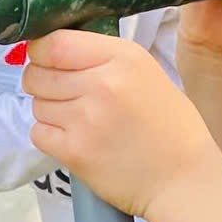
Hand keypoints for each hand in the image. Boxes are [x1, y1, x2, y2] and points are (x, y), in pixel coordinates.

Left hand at [23, 28, 221, 221]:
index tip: (47, 61)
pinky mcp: (75, 151)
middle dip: (42, 82)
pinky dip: (49, 136)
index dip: (41, 52)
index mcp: (122, 58)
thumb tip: (56, 53)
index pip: (54, 43)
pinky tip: (75, 139)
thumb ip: (103, 59)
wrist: (184, 178)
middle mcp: (102, 83)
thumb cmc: (171, 125)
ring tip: (78, 121)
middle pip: (38, 73)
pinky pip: (38, 132)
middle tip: (65, 95)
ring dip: (49, 111)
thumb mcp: (146, 72)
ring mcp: (86, 119)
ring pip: (37, 103)